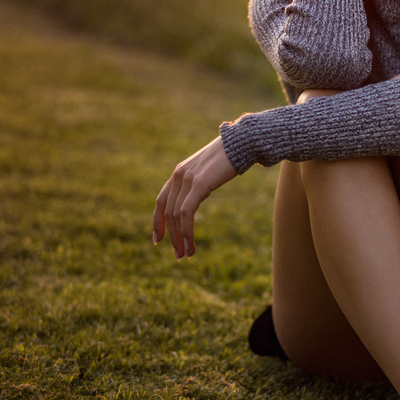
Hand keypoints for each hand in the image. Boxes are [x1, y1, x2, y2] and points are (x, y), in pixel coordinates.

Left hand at [153, 136, 236, 258]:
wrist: (242, 143)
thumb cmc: (231, 157)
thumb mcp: (209, 171)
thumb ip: (200, 182)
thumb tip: (200, 193)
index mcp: (179, 173)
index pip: (161, 202)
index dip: (157, 222)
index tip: (158, 240)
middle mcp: (179, 176)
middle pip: (168, 213)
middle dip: (172, 237)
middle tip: (179, 255)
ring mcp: (187, 179)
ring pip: (176, 216)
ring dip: (180, 238)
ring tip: (187, 254)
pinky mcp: (198, 184)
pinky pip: (186, 213)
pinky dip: (186, 231)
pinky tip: (191, 243)